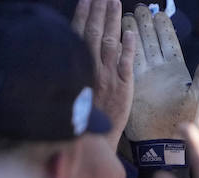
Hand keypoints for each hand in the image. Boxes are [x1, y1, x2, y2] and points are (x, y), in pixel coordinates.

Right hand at [72, 0, 133, 149]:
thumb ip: (72, 67)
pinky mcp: (123, 88)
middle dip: (99, 10)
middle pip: (95, 33)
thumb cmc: (77, 117)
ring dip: (113, 21)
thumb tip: (70, 47)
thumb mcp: (68, 90)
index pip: (80, 34)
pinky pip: (126, 64)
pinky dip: (128, 48)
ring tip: (115, 2)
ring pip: (110, 43)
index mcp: (77, 67)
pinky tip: (130, 32)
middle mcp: (91, 68)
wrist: (90, 142)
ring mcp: (108, 77)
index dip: (85, 14)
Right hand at [122, 4, 198, 141]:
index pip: (169, 42)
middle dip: (145, 23)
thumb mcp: (198, 98)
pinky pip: (125, 61)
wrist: (164, 141)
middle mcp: (159, 69)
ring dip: (132, 31)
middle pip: (151, 40)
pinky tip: (117, 34)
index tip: (159, 14)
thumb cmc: (185, 121)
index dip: (164, 28)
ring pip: (137, 47)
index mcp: (176, 70)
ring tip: (127, 15)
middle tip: (140, 8)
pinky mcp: (131, 83)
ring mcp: (144, 75)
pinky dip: (122, 48)